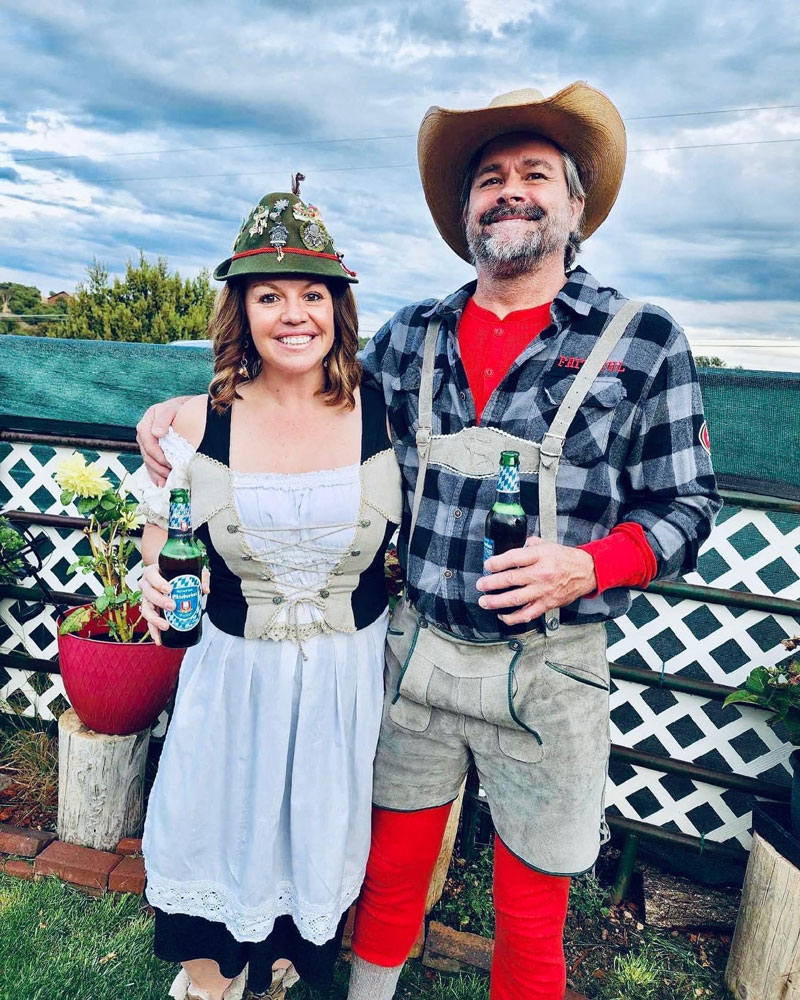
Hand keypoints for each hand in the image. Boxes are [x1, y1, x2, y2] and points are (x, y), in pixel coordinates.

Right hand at [135, 396, 190, 486]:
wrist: (186, 410)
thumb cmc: (181, 409)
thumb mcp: (173, 409)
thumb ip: (164, 418)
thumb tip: (156, 433)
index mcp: (147, 422)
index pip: (147, 441)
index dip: (157, 454)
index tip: (169, 462)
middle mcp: (144, 433)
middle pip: (147, 453)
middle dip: (158, 466)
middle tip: (170, 474)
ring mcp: (147, 443)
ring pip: (148, 461)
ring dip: (157, 473)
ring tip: (167, 481)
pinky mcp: (152, 450)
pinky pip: (150, 464)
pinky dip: (155, 475)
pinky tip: (161, 483)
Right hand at [140, 563, 209, 644]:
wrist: (172, 578)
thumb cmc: (179, 573)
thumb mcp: (192, 571)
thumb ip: (201, 577)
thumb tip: (205, 590)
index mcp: (152, 572)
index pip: (151, 575)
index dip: (158, 583)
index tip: (169, 589)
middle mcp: (146, 586)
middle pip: (148, 593)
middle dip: (160, 601)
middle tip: (173, 606)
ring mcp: (146, 599)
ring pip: (146, 609)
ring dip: (154, 619)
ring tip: (165, 626)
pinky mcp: (150, 611)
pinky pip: (149, 622)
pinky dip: (153, 631)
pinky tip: (159, 639)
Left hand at [475, 536, 596, 626]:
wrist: (586, 572)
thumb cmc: (565, 558)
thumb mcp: (547, 544)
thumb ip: (529, 545)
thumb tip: (514, 546)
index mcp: (541, 556)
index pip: (514, 558)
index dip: (497, 562)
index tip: (487, 565)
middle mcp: (541, 574)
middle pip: (511, 579)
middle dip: (491, 583)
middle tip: (480, 585)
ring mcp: (543, 591)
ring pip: (516, 599)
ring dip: (497, 601)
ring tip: (484, 601)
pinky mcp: (546, 604)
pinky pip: (527, 614)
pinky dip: (513, 618)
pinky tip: (502, 615)